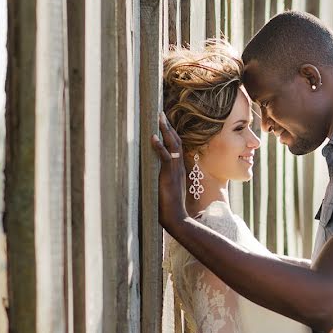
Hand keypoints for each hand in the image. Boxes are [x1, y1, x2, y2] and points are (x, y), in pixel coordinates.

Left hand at [151, 111, 186, 229]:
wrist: (176, 218)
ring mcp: (175, 170)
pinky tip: (152, 136)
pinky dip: (159, 146)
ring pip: (174, 146)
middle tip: (161, 114)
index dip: (172, 135)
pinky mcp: (169, 175)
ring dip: (166, 131)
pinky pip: (165, 157)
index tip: (165, 124)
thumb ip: (163, 180)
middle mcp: (179, 167)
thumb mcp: (166, 190)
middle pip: (177, 142)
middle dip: (169, 127)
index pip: (177, 148)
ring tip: (159, 118)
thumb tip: (155, 177)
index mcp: (178, 170)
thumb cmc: (170, 208)